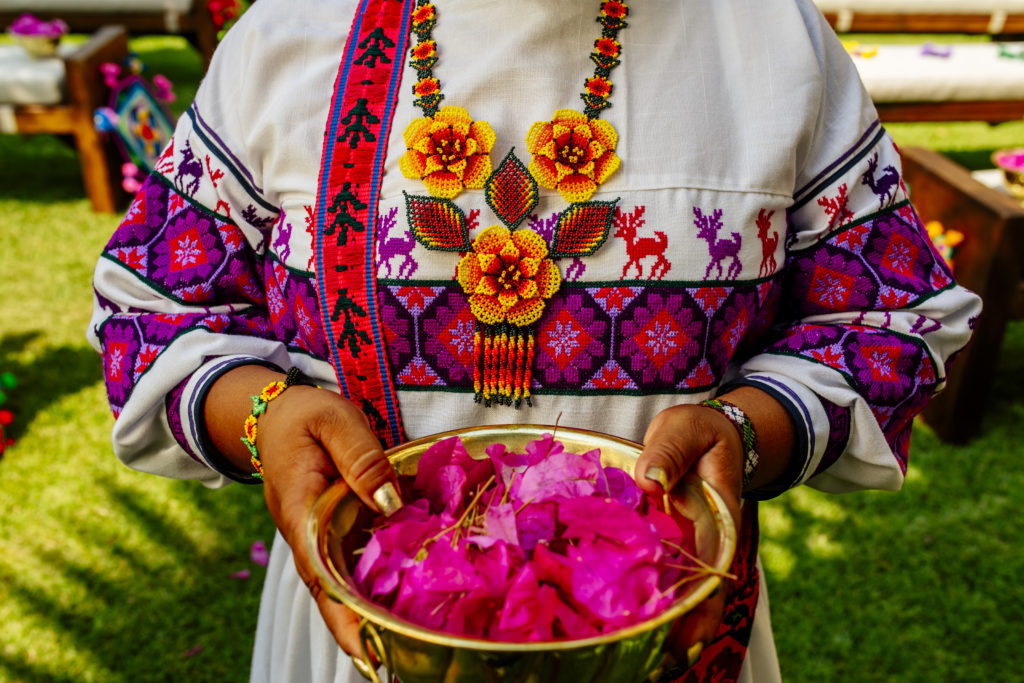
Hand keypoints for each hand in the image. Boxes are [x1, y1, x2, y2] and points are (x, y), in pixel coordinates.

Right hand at [204, 366, 399, 657]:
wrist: (273, 416)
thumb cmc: (303, 417)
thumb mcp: (334, 421)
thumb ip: (362, 457)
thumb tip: (390, 503)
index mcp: (301, 513)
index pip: (321, 575)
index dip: (345, 616)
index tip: (368, 651)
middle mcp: (306, 539)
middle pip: (334, 596)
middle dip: (364, 631)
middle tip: (401, 659)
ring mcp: (317, 541)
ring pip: (345, 587)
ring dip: (373, 614)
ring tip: (414, 640)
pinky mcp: (332, 536)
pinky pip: (355, 567)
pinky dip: (380, 585)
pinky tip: (412, 598)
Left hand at [634, 402, 744, 666]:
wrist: (702, 436)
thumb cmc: (697, 433)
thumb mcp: (686, 430)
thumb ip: (669, 451)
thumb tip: (650, 480)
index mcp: (717, 518)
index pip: (713, 569)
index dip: (703, 608)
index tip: (688, 640)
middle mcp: (706, 542)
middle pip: (700, 597)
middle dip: (683, 633)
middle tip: (657, 666)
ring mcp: (688, 548)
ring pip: (681, 596)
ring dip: (666, 626)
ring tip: (642, 661)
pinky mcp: (667, 547)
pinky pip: (660, 579)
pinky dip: (650, 603)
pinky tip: (627, 626)